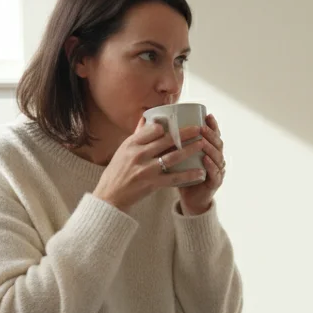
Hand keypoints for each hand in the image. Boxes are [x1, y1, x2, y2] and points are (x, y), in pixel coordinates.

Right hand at [94, 118, 212, 211]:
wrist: (110, 196)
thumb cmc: (117, 171)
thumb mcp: (123, 150)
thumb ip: (137, 134)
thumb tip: (146, 117)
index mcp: (131, 144)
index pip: (153, 129)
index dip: (168, 125)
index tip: (180, 122)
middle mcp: (138, 154)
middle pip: (166, 140)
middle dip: (185, 133)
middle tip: (199, 128)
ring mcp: (146, 169)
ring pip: (173, 157)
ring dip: (190, 150)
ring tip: (202, 144)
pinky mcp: (152, 184)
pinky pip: (174, 178)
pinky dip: (188, 175)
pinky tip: (200, 172)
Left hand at [177, 113, 226, 215]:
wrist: (190, 199)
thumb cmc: (182, 175)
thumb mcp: (177, 157)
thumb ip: (172, 143)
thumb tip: (155, 124)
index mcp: (209, 150)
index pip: (214, 135)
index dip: (213, 125)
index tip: (206, 115)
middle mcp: (216, 159)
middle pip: (218, 143)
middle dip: (211, 134)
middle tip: (201, 127)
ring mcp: (218, 171)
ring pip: (218, 157)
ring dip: (210, 148)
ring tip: (202, 141)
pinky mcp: (214, 184)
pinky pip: (215, 173)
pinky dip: (211, 166)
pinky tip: (205, 159)